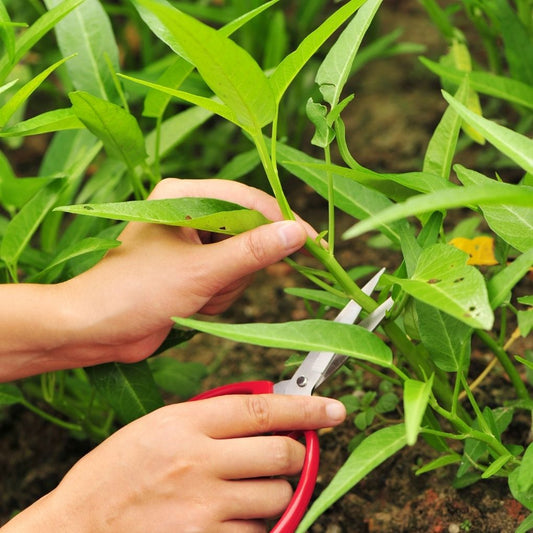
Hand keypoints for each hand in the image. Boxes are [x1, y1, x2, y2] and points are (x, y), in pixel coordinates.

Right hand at [3, 395, 345, 532]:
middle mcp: (198, 463)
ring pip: (277, 497)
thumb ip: (210, 418)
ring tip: (247, 491)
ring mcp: (203, 509)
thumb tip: (264, 414)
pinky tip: (230, 519)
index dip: (305, 406)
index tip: (332, 410)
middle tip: (294, 453)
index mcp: (184, 424)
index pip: (261, 408)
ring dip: (275, 492)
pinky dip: (255, 526)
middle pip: (281, 453)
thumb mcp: (157, 426)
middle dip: (298, 454)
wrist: (76, 529)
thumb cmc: (115, 474)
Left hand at [57, 178, 312, 366]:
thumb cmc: (134, 292)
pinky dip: (218, 296)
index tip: (312, 244)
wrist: (95, 330)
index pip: (248, 201)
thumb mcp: (200, 272)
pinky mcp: (192, 268)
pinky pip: (228, 278)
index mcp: (184, 196)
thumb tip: (296, 232)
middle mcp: (189, 213)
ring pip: (241, 260)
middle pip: (248, 232)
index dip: (282, 222)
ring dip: (227, 286)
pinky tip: (194, 305)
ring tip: (198, 297)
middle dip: (241, 266)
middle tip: (220, 284)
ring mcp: (191, 242)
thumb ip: (252, 252)